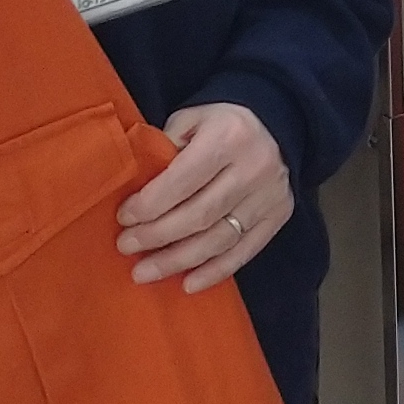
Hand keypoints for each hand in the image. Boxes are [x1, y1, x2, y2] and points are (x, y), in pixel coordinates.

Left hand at [120, 102, 292, 292]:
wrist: (277, 122)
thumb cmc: (221, 122)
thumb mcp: (190, 119)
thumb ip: (165, 148)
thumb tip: (137, 190)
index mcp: (228, 138)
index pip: (183, 180)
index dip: (150, 205)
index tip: (123, 219)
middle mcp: (253, 168)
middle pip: (199, 215)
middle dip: (157, 236)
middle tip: (126, 248)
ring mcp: (269, 196)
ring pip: (219, 239)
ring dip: (179, 261)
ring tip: (145, 273)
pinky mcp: (279, 215)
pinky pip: (245, 251)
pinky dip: (216, 272)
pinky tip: (188, 284)